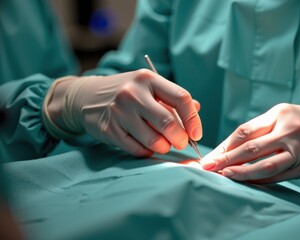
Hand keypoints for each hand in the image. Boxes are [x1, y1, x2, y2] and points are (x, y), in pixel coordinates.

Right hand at [44, 70, 201, 156]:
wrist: (87, 97)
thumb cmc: (127, 93)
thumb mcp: (149, 87)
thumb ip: (173, 99)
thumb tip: (196, 110)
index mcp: (148, 79)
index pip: (181, 98)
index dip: (193, 119)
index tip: (196, 134)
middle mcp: (133, 93)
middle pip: (168, 122)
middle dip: (180, 138)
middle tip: (181, 143)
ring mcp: (119, 112)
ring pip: (153, 140)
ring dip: (164, 147)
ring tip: (163, 144)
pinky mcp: (109, 130)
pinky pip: (137, 149)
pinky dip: (147, 151)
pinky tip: (146, 145)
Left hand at [200, 104, 299, 182]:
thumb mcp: (283, 115)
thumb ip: (260, 129)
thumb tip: (229, 147)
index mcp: (279, 114)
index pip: (245, 130)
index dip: (225, 144)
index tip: (210, 154)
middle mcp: (288, 130)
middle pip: (251, 147)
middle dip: (226, 158)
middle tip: (208, 166)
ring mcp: (297, 149)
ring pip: (264, 165)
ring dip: (241, 172)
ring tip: (224, 175)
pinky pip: (278, 175)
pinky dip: (260, 179)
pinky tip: (246, 181)